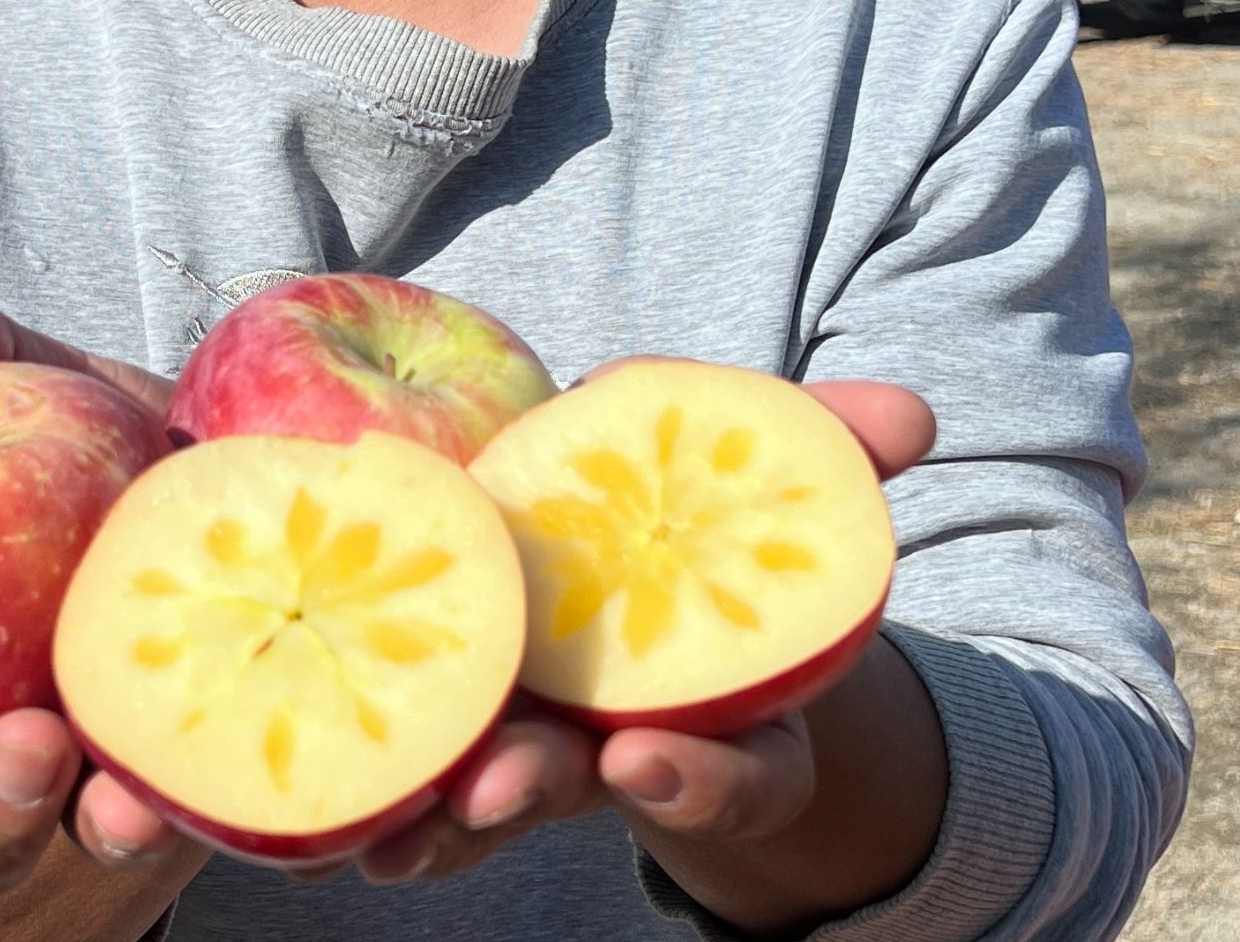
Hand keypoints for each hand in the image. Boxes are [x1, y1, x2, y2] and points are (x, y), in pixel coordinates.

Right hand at [0, 291, 196, 892]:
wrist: (223, 484)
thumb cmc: (88, 446)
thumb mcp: (34, 395)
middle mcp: (13, 753)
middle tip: (23, 749)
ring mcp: (112, 776)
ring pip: (89, 836)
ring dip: (101, 822)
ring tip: (123, 801)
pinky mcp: (211, 761)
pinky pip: (208, 794)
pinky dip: (215, 784)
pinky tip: (231, 762)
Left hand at [354, 377, 935, 889]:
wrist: (647, 565)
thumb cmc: (714, 528)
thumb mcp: (780, 491)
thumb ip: (835, 453)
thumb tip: (913, 412)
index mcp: (713, 711)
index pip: (728, 772)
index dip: (696, 777)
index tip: (644, 758)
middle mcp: (616, 740)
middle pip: (573, 784)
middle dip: (526, 793)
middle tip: (485, 795)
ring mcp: (531, 729)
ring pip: (477, 786)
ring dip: (427, 808)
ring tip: (385, 829)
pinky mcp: (453, 694)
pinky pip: (409, 739)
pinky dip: (363, 773)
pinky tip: (327, 812)